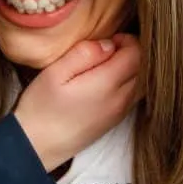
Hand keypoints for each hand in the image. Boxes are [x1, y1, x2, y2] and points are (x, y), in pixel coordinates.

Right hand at [15, 33, 139, 171]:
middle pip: (145, 69)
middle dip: (133, 53)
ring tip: (109, 63)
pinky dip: (130, 83)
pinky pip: (134, 96)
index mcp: (107, 84)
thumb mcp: (54, 73)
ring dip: (133, 69)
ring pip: (143, 83)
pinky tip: (107, 81)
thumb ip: (83, 54)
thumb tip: (108, 44)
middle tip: (110, 48)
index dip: (127, 40)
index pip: (137, 54)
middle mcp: (120, 99)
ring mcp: (120, 112)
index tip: (109, 38)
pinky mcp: (114, 121)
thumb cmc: (41, 108)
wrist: (37, 146)